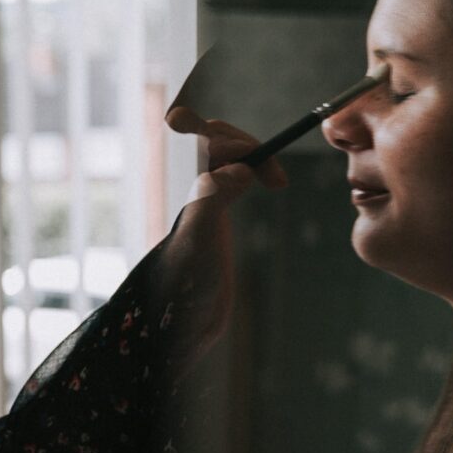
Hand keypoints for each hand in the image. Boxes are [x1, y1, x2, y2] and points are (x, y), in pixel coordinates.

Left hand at [156, 107, 287, 363]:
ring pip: (224, 151)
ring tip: (276, 181)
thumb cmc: (186, 281)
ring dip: (252, 155)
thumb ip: (211, 199)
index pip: (197, 134)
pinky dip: (253, 167)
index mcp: (176, 183)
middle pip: (212, 136)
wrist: (183, 318)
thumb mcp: (198, 239)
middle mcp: (184, 184)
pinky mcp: (211, 208)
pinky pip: (231, 169)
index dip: (228, 139)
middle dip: (244, 144)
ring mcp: (198, 195)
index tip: (260, 169)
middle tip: (275, 179)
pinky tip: (270, 183)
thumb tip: (236, 170)